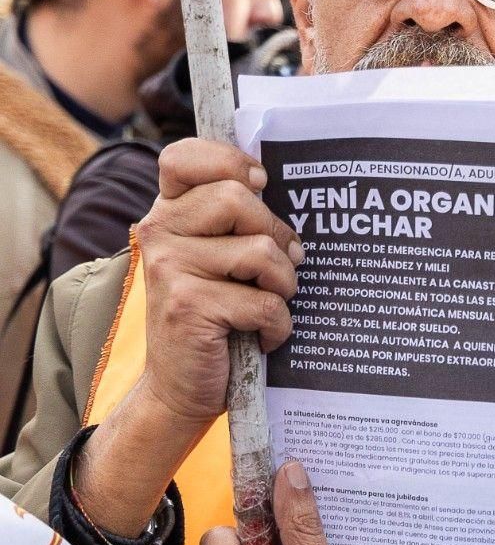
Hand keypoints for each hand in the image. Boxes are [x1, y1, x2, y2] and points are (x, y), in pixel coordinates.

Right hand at [72, 139, 298, 535]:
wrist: (182, 387)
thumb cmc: (216, 317)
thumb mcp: (222, 260)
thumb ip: (237, 221)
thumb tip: (277, 186)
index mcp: (168, 214)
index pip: (183, 157)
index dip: (228, 161)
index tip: (259, 184)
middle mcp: (159, 233)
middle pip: (239, 199)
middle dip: (278, 237)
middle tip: (278, 270)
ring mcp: (169, 269)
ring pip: (261, 250)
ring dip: (283, 284)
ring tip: (269, 303)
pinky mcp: (189, 306)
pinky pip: (265, 302)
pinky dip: (278, 325)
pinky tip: (261, 336)